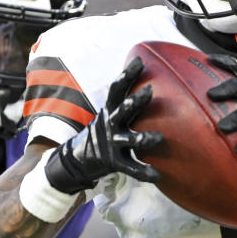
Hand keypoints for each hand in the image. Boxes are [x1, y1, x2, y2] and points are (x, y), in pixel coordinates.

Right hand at [45, 56, 162, 192]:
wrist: (78, 160)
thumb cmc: (104, 133)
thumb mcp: (110, 114)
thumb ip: (128, 102)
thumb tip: (153, 82)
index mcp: (110, 111)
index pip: (117, 88)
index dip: (127, 74)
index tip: (139, 61)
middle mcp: (111, 124)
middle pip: (123, 109)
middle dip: (135, 101)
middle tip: (150, 91)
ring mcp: (112, 144)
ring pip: (129, 140)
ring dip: (143, 138)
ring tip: (158, 138)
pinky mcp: (114, 163)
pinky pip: (131, 168)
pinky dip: (144, 172)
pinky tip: (156, 176)